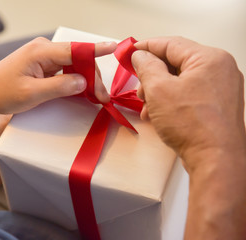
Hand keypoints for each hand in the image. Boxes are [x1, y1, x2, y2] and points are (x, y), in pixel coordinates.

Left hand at [0, 37, 116, 113]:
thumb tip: (83, 82)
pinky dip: (75, 80)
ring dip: (85, 80)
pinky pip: (65, 70)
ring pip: (73, 65)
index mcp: (41, 52)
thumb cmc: (1, 92)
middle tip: (102, 99)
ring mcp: (45, 56)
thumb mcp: (31, 94)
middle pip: (77, 59)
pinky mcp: (44, 64)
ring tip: (96, 98)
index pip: (75, 50)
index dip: (96, 50)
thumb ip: (59, 87)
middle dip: (92, 77)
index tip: (115, 47)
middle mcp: (45, 49)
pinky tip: (83, 92)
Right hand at [131, 37, 245, 170]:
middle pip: (176, 63)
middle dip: (152, 76)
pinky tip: (158, 114)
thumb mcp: (159, 90)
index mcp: (209, 58)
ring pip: (181, 80)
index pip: (171, 44)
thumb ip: (147, 66)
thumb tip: (141, 55)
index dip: (146, 47)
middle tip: (139, 88)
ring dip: (159, 91)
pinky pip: (189, 93)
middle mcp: (220, 69)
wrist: (215, 160)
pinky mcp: (218, 104)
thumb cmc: (192, 125)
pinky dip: (171, 100)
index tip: (130, 51)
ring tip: (147, 106)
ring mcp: (221, 88)